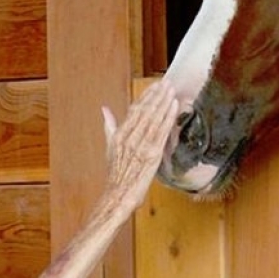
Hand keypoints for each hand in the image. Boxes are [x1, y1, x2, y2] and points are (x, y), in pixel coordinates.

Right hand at [101, 79, 178, 213]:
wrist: (119, 194)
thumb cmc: (116, 173)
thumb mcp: (110, 146)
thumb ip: (109, 125)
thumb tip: (104, 109)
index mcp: (120, 134)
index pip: (135, 109)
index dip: (146, 96)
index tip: (155, 86)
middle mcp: (130, 137)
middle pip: (145, 111)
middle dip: (157, 96)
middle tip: (167, 83)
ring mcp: (141, 146)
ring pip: (154, 119)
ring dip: (164, 103)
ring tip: (172, 91)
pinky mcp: (152, 155)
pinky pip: (161, 132)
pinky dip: (168, 118)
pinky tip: (174, 107)